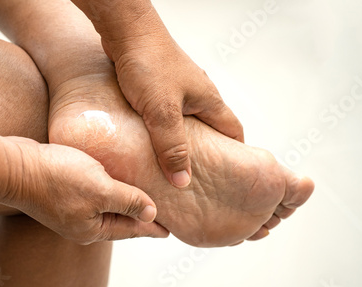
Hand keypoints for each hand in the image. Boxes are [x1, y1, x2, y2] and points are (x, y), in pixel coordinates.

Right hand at [0, 137, 168, 243]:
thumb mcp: (100, 190)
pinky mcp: (61, 192)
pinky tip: (111, 178)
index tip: (169, 232)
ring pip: (104, 206)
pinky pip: (91, 193)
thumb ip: (128, 201)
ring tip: (139, 196)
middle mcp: (80, 223)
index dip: (151, 228)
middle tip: (158, 214)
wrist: (12, 166)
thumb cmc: (56, 179)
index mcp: (92, 229)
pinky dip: (105, 188)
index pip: (131, 230)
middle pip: (118, 220)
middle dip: (138, 217)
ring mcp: (69, 208)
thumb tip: (152, 214)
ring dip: (122, 201)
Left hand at [101, 16, 243, 188]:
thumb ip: (172, 147)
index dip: (236, 155)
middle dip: (206, 153)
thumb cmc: (149, 64)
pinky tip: (150, 142)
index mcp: (209, 100)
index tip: (232, 176)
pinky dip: (164, 130)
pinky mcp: (159, 86)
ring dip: (181, 142)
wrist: (125, 31)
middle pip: (210, 129)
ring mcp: (178, 89)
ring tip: (172, 165)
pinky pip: (167, 114)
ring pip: (186, 122)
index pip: (234, 132)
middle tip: (199, 177)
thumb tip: (183, 180)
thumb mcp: (162, 112)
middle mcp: (197, 94)